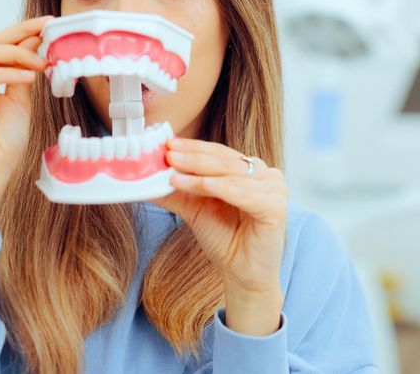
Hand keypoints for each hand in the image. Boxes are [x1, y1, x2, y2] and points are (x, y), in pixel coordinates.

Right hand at [0, 16, 52, 242]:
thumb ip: (24, 71)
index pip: (2, 47)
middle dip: (22, 32)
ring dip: (19, 54)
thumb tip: (37, 42)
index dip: (25, 33)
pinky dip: (7, 73)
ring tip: (42, 63)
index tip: (50, 23)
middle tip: (48, 26)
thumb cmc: (2, 144)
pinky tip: (29, 76)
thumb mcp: (20, 100)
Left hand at [154, 138, 287, 333]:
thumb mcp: (195, 210)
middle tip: (168, 154)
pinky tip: (198, 185)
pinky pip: (242, 193)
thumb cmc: (224, 240)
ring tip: (173, 173)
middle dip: (193, 157)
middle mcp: (267, 174)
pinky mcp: (276, 206)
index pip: (219, 152)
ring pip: (230, 175)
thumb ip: (176, 191)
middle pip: (225, 160)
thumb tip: (143, 178)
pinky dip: (218, 188)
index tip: (167, 144)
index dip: (193, 148)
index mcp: (251, 170)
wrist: (242, 275)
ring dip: (199, 172)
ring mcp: (275, 189)